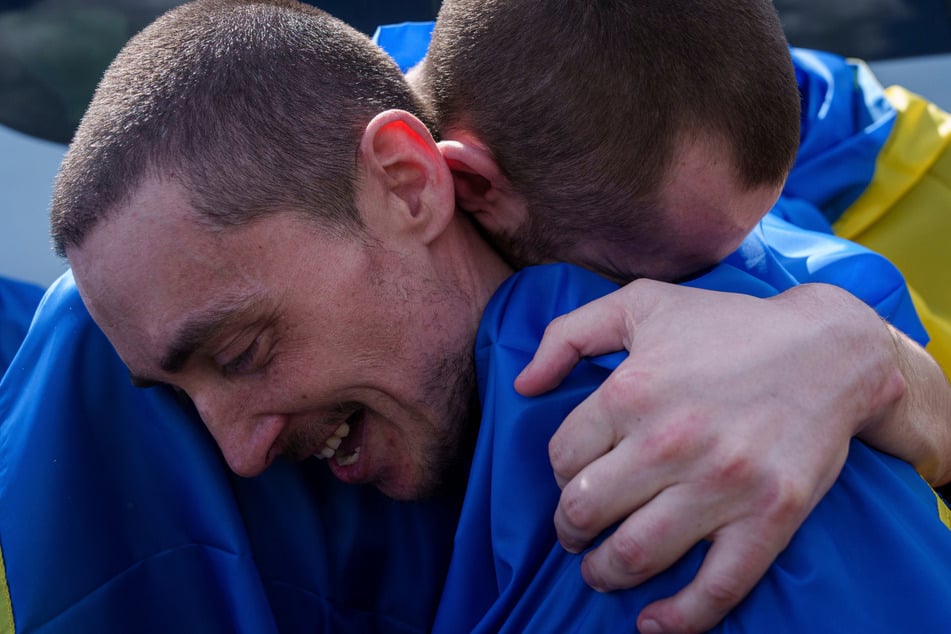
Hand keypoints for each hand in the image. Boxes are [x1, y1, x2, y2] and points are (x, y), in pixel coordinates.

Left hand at [515, 280, 905, 632]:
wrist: (830, 350)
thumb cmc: (727, 325)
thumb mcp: (640, 304)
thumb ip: (567, 334)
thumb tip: (524, 385)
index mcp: (632, 391)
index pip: (562, 457)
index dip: (559, 472)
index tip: (573, 475)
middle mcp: (670, 442)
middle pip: (585, 510)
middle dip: (569, 528)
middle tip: (575, 530)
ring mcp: (722, 485)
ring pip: (633, 554)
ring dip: (603, 573)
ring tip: (599, 570)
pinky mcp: (769, 518)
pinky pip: (716, 588)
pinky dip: (678, 618)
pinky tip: (651, 623)